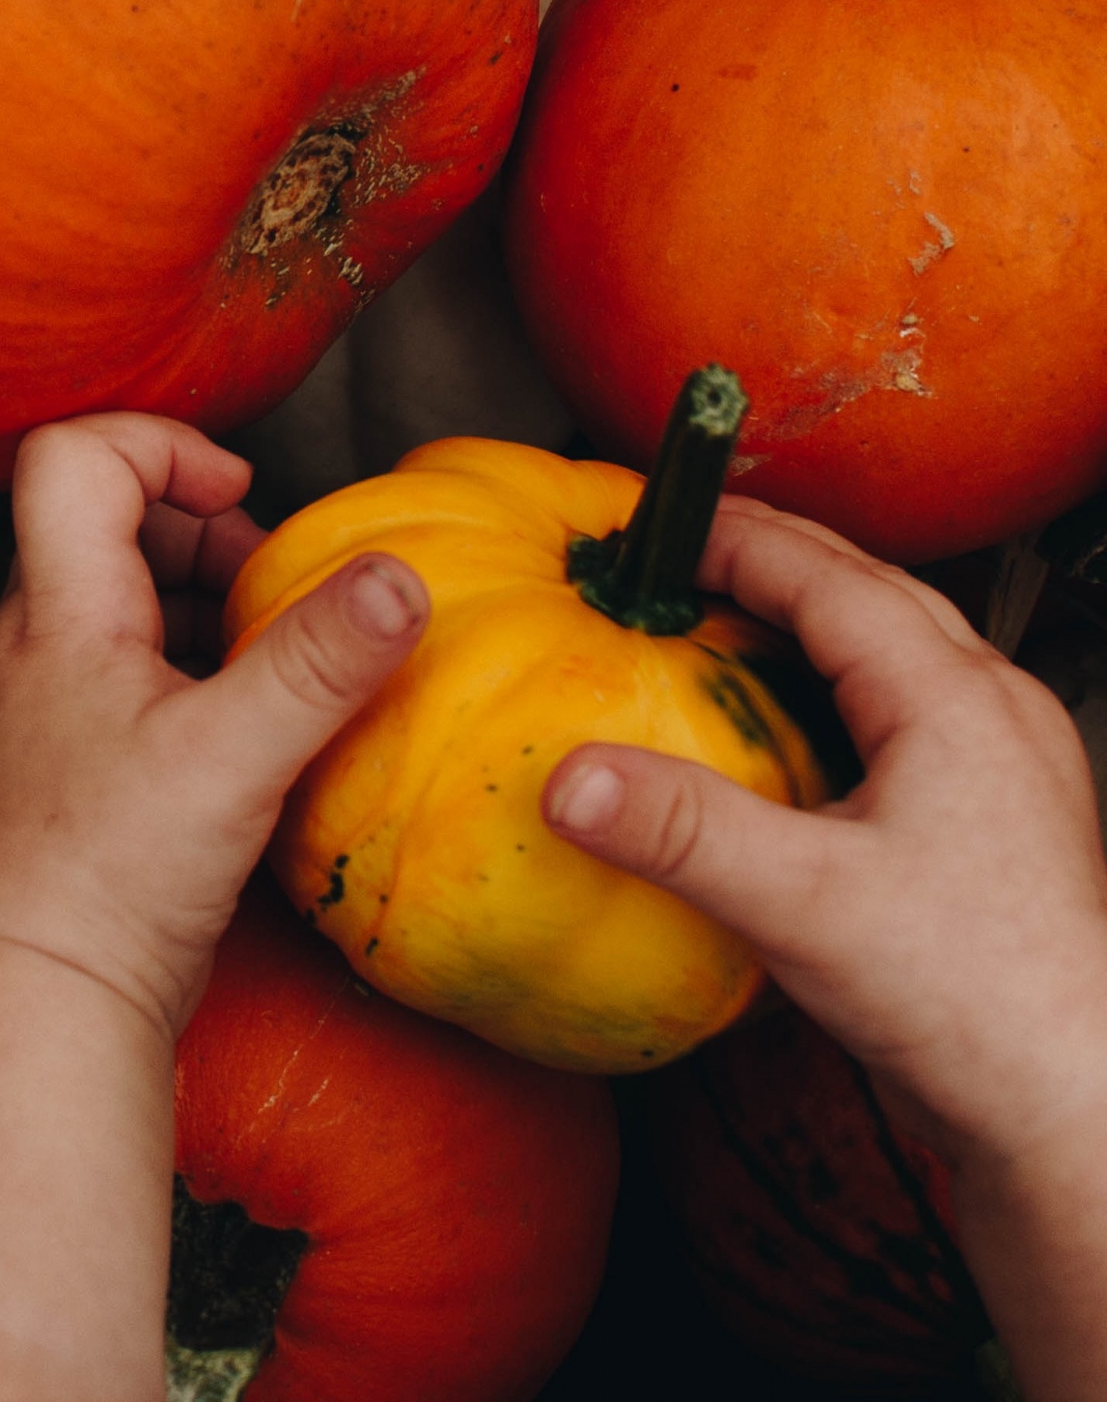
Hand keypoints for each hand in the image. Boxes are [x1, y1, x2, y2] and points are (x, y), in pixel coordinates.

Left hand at [0, 412, 428, 1037]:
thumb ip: (322, 660)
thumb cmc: (113, 880)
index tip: (241, 501)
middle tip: (270, 594)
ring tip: (266, 661)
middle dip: (201, 535)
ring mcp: (29, 711)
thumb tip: (399, 575)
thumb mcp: (238, 756)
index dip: (164, 448)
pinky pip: (113, 676)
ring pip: (111, 603)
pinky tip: (235, 732)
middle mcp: (25, 648)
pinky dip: (178, 673)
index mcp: (56, 614)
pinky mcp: (51, 769)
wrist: (39, 1010)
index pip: (75, 456)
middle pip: (102, 522)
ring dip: (195, 606)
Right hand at [543, 497, 1106, 1176]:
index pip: (829, 576)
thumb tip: (574, 780)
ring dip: (816, 621)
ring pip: (903, 647)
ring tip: (735, 624)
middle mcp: (996, 707)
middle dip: (776, 561)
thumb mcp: (804, 906)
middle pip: (872, 592)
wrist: (1073, 1103)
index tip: (660, 527)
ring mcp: (1013, 759)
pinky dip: (846, 688)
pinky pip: (918, 710)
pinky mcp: (1008, 814)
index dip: (738, 540)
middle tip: (687, 555)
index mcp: (953, 697)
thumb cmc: (975, 1001)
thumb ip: (683, 834)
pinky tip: (806, 732)